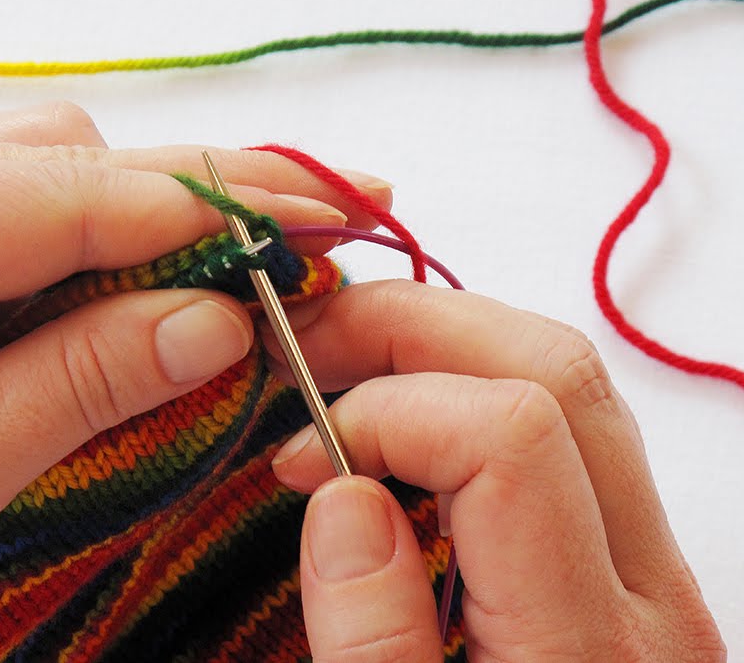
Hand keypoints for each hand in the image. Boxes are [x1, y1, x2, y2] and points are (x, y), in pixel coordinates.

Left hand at [0, 101, 393, 661]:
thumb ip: (75, 388)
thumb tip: (218, 320)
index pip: (56, 189)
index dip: (203, 202)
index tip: (313, 220)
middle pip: (58, 162)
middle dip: (191, 205)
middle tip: (302, 241)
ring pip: (41, 187)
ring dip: (142, 238)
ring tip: (229, 292)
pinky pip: (8, 235)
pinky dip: (90, 270)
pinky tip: (144, 306)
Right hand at [268, 281, 725, 661]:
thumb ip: (372, 644)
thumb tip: (344, 492)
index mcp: (587, 651)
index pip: (506, 437)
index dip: (385, 410)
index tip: (299, 456)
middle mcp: (650, 596)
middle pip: (554, 369)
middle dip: (412, 327)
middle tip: (311, 351)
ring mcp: (658, 574)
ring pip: (572, 380)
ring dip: (446, 345)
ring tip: (348, 373)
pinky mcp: (639, 570)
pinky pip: (568, 427)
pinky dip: (475, 388)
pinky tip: (407, 428)